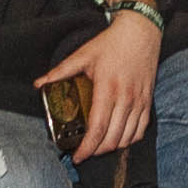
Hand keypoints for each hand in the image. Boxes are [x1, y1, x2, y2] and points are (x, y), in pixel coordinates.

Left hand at [34, 9, 161, 160]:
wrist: (140, 31)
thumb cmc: (111, 43)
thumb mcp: (83, 55)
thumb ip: (61, 71)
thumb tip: (39, 84)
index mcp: (107, 88)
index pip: (98, 128)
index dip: (87, 147)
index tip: (77, 156)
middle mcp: (126, 97)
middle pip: (112, 138)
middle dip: (96, 152)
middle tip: (84, 152)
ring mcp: (140, 101)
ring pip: (127, 138)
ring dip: (112, 148)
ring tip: (98, 147)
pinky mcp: (148, 100)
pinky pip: (141, 130)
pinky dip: (129, 140)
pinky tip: (118, 139)